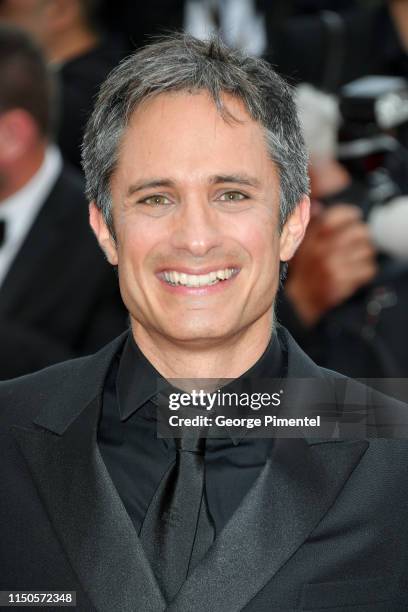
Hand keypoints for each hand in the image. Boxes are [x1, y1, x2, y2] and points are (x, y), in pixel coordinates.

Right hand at [285, 204, 377, 325]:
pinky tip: (354, 274)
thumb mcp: (299, 242)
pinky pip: (367, 270)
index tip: (353, 221)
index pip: (341, 215)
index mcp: (312, 235)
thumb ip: (307, 222)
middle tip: (357, 245)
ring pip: (367, 251)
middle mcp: (321, 248)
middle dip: (363, 239)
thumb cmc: (303, 269)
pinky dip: (365, 272)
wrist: (298, 301)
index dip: (352, 216)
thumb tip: (317, 206)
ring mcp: (331, 265)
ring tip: (354, 261)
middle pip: (360, 232)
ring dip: (365, 257)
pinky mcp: (340, 282)